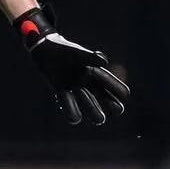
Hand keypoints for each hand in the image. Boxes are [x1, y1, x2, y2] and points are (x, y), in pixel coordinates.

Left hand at [14, 5, 129, 124]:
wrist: (46, 48)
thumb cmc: (65, 49)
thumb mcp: (79, 53)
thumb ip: (90, 57)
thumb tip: (104, 61)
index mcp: (96, 72)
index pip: (112, 83)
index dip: (119, 90)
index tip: (123, 96)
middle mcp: (88, 82)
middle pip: (104, 97)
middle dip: (111, 104)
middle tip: (117, 110)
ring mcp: (75, 87)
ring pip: (88, 103)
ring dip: (94, 111)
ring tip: (100, 119)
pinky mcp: (61, 90)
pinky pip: (67, 103)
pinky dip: (70, 110)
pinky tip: (75, 116)